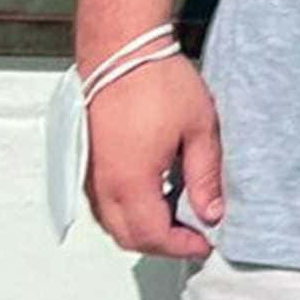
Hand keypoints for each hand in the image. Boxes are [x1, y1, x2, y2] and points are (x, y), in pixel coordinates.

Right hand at [82, 54, 225, 259]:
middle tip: (194, 236)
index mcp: (132, 181)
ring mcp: (92, 175)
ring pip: (112, 223)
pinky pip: (104, 204)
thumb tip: (212, 213)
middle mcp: (104, 185)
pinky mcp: (87, 163)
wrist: (121, 53)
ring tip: (179, 217)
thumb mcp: (200, 130)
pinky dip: (127, 212)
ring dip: (142, 230)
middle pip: (129, 237)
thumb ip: (206, 177)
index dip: (182, 247)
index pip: (153, 236)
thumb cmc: (159, 83)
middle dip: (163, 245)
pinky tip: (156, 197)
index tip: (206, 243)